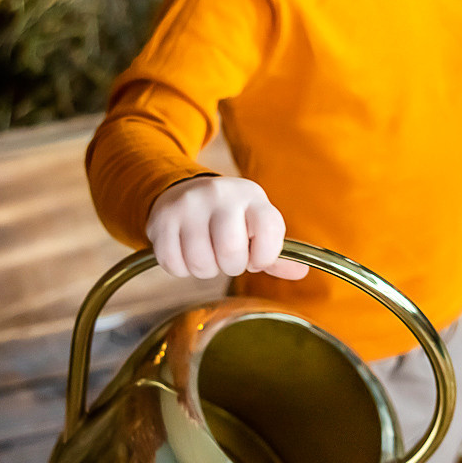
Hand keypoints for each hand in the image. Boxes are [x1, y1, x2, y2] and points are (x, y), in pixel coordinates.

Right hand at [144, 176, 308, 279]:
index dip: (265, 256)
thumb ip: (276, 252)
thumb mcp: (256, 224)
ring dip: (205, 270)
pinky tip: (186, 253)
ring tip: (207, 254)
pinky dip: (181, 269)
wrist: (184, 190)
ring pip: (200, 264)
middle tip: (228, 258)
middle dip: (231, 267)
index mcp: (251, 196)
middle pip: (231, 253)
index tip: (256, 257)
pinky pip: (173, 264)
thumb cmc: (230, 216)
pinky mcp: (162, 219)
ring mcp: (188, 205)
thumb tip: (299, 272)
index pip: (268, 230)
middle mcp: (219, 195)